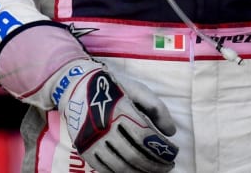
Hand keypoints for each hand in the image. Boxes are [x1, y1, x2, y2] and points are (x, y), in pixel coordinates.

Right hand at [52, 60, 178, 172]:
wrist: (76, 86)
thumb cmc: (113, 87)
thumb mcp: (138, 89)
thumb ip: (157, 108)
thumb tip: (171, 132)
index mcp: (120, 110)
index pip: (146, 137)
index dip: (162, 149)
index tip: (173, 154)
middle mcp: (105, 128)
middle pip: (134, 155)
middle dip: (154, 165)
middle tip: (167, 167)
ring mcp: (93, 141)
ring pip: (120, 166)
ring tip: (152, 172)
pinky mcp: (84, 149)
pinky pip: (104, 169)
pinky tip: (132, 172)